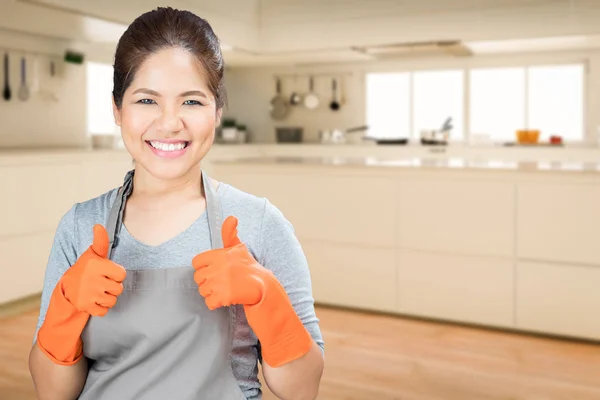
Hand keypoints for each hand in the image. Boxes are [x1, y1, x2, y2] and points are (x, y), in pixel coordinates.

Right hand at [37, 224, 126, 364]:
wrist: (66, 287)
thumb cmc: (85, 269)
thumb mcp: (92, 254)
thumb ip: (100, 241)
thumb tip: (98, 226)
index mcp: (97, 265)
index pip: (122, 274)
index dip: (116, 274)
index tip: (106, 273)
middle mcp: (92, 279)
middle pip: (118, 289)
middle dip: (112, 287)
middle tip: (101, 283)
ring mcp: (88, 294)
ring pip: (112, 301)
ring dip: (107, 298)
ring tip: (97, 291)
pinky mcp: (85, 306)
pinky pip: (104, 311)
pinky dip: (101, 308)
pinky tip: (94, 300)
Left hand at [192, 216, 266, 309]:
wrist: (263, 287)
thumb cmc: (248, 268)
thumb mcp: (238, 248)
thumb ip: (229, 234)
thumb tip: (231, 218)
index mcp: (219, 254)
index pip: (196, 262)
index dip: (204, 267)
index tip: (214, 270)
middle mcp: (218, 267)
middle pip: (198, 278)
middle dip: (207, 282)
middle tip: (221, 282)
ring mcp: (220, 283)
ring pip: (202, 291)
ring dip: (212, 293)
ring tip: (225, 289)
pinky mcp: (223, 297)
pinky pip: (209, 303)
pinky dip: (215, 304)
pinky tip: (225, 298)